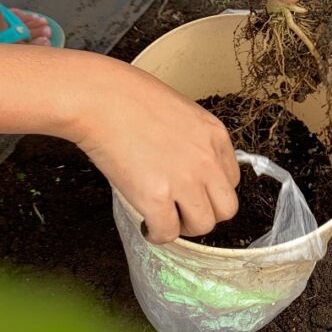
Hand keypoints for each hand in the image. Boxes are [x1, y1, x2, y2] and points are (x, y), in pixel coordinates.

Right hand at [71, 57, 239, 242]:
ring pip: (203, 226)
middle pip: (226, 208)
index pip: (231, 180)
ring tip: (163, 217)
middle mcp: (207, 159)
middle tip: (181, 210)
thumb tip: (185, 164)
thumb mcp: (179, 111)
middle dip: (205, 214)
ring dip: (183, 226)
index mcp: (214, 135)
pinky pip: (167, 232)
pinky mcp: (156, 197)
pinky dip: (156, 234)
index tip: (193, 193)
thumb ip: (191, 140)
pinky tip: (146, 224)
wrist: (100, 98)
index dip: (210, 191)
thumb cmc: (128, 97)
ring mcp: (184, 180)